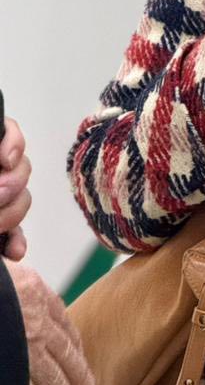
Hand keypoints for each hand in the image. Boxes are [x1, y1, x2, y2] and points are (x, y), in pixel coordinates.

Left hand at [0, 116, 30, 260]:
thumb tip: (5, 167)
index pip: (8, 132)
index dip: (12, 142)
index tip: (3, 161)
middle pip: (22, 167)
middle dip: (12, 185)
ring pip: (23, 199)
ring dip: (11, 215)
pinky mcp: (1, 231)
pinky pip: (18, 233)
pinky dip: (16, 241)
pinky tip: (13, 252)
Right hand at [8, 261, 93, 384]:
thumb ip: (10, 251)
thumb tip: (16, 250)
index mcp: (34, 289)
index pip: (61, 318)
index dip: (72, 339)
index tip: (78, 353)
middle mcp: (35, 318)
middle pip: (63, 352)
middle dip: (76, 375)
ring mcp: (23, 344)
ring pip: (49, 378)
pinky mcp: (9, 365)